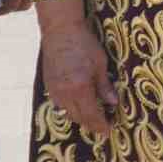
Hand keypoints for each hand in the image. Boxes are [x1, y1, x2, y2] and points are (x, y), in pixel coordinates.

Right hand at [40, 18, 116, 135]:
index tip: (108, 131)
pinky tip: (79, 105)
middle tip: (103, 125)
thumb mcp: (100, 63)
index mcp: (80, 87)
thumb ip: (105, 86)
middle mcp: (65, 93)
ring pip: (69, 113)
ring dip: (81, 117)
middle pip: (79, 117)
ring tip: (93, 116)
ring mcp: (55, 91)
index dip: (100, 125)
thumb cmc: (84, 43)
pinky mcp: (49, 86)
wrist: (60, 30)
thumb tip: (113, 103)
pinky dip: (71, 109)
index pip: (92, 115)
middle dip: (92, 124)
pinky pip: (60, 105)